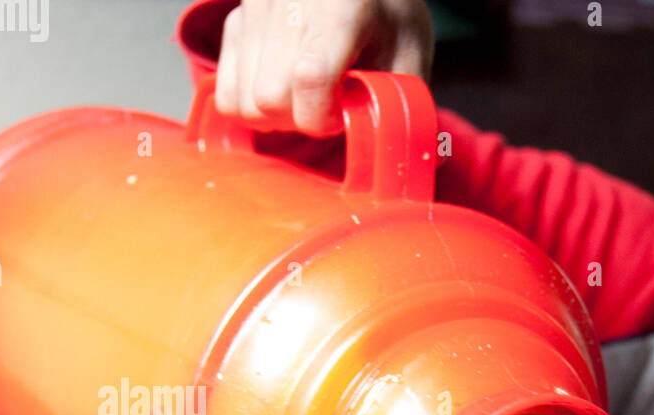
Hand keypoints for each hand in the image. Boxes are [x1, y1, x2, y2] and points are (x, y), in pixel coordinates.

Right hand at [214, 0, 434, 135]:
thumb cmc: (385, 11)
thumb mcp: (411, 50)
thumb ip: (409, 103)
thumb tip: (428, 160)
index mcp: (342, 8)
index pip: (310, 78)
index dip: (322, 117)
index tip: (341, 117)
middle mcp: (289, 2)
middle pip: (269, 98)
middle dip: (300, 119)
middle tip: (328, 107)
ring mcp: (255, 9)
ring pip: (242, 101)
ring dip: (276, 117)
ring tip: (306, 99)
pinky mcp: (236, 20)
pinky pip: (226, 91)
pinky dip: (252, 106)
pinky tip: (282, 93)